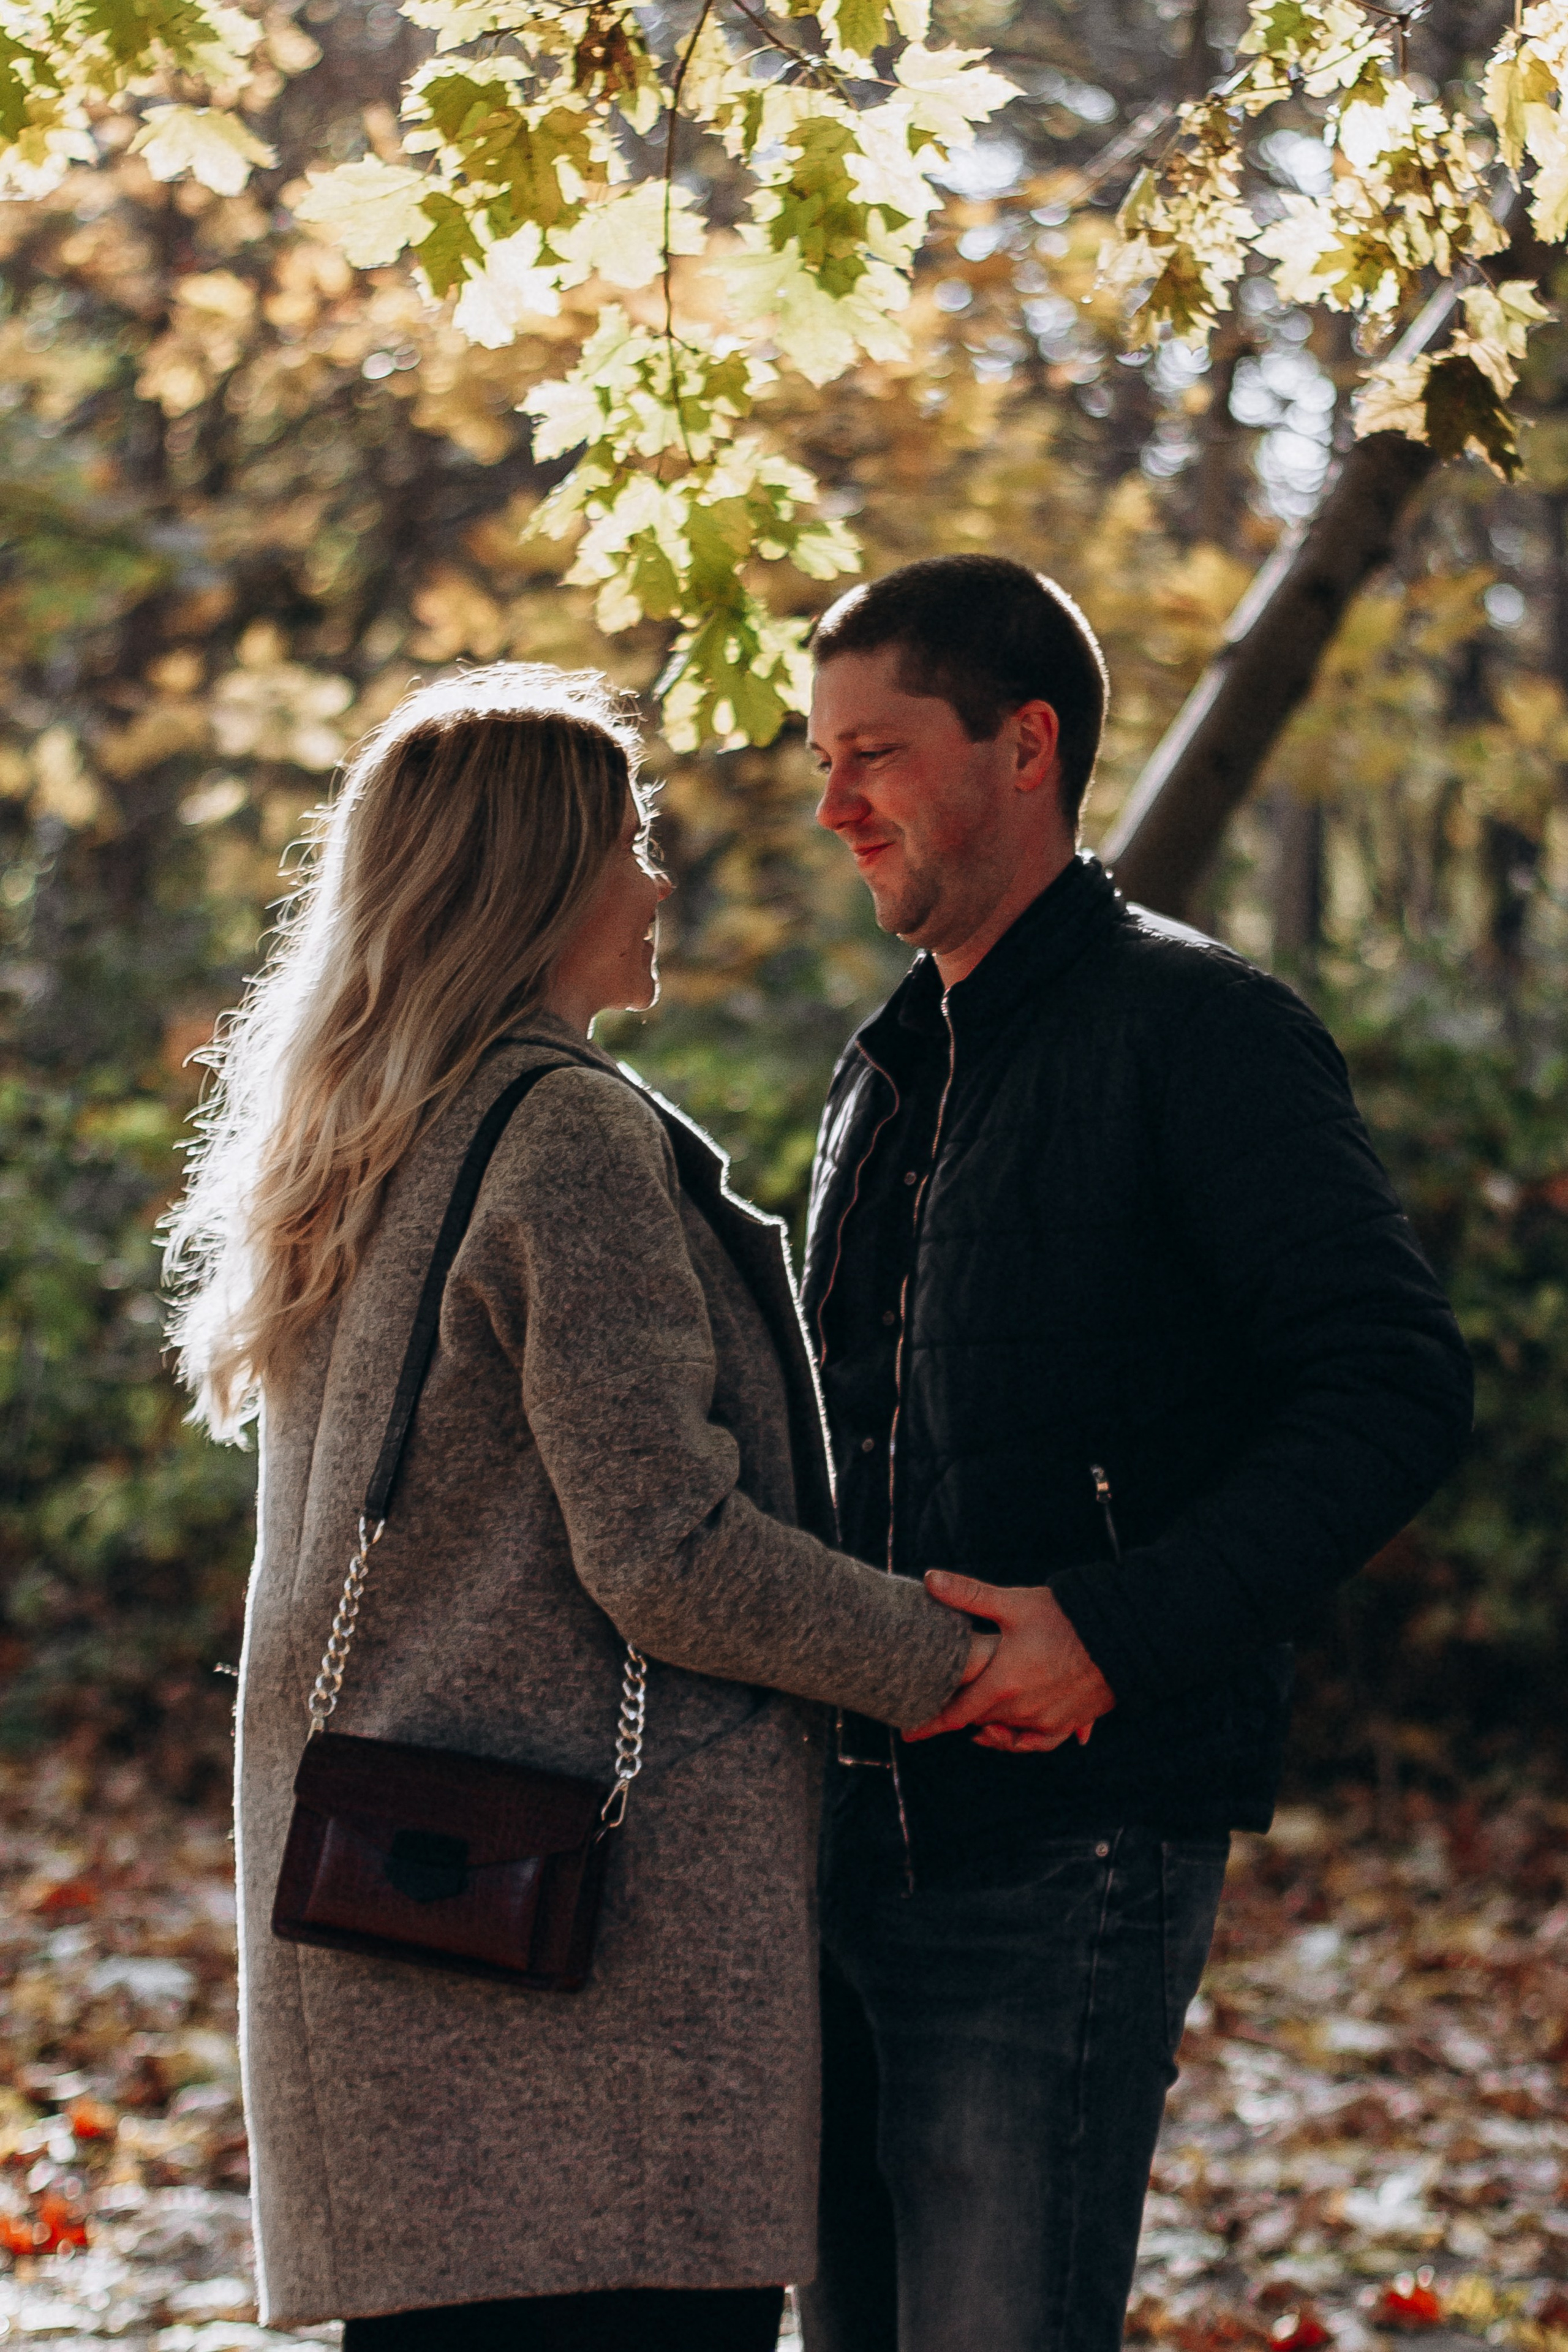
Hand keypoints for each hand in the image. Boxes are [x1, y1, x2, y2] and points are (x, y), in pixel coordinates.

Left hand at [904, 1573, 1115, 1752]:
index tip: (908, 1733)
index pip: (956, 1713)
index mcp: (1003, 1683)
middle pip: (980, 1721)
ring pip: (1008, 1731)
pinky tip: (1016, 1731)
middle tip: (940, 1713)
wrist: (1122, 1636)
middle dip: (961, 1717)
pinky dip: (1023, 1739)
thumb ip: (968, 1595)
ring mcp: (1047, 1720)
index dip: (930, 1723)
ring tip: (977, 1721)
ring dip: (990, 1726)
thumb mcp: (1013, 1603)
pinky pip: (1039, 1742)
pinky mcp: (1070, 1723)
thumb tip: (929, 1579)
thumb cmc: (1066, 1617)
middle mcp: (1022, 1709)